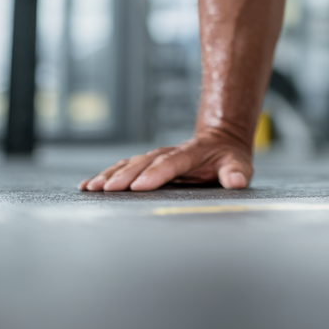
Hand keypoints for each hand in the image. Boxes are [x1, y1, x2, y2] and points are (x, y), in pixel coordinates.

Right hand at [79, 127, 252, 191]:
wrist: (221, 139)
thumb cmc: (229, 157)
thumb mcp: (239, 164)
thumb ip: (237, 172)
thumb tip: (238, 180)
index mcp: (192, 153)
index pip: (173, 162)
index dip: (156, 173)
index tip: (140, 185)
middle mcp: (170, 152)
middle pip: (145, 163)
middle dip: (125, 176)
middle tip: (107, 189)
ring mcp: (157, 156)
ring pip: (130, 163)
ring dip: (111, 175)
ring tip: (92, 188)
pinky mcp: (148, 163)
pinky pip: (124, 167)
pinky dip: (106, 175)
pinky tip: (88, 185)